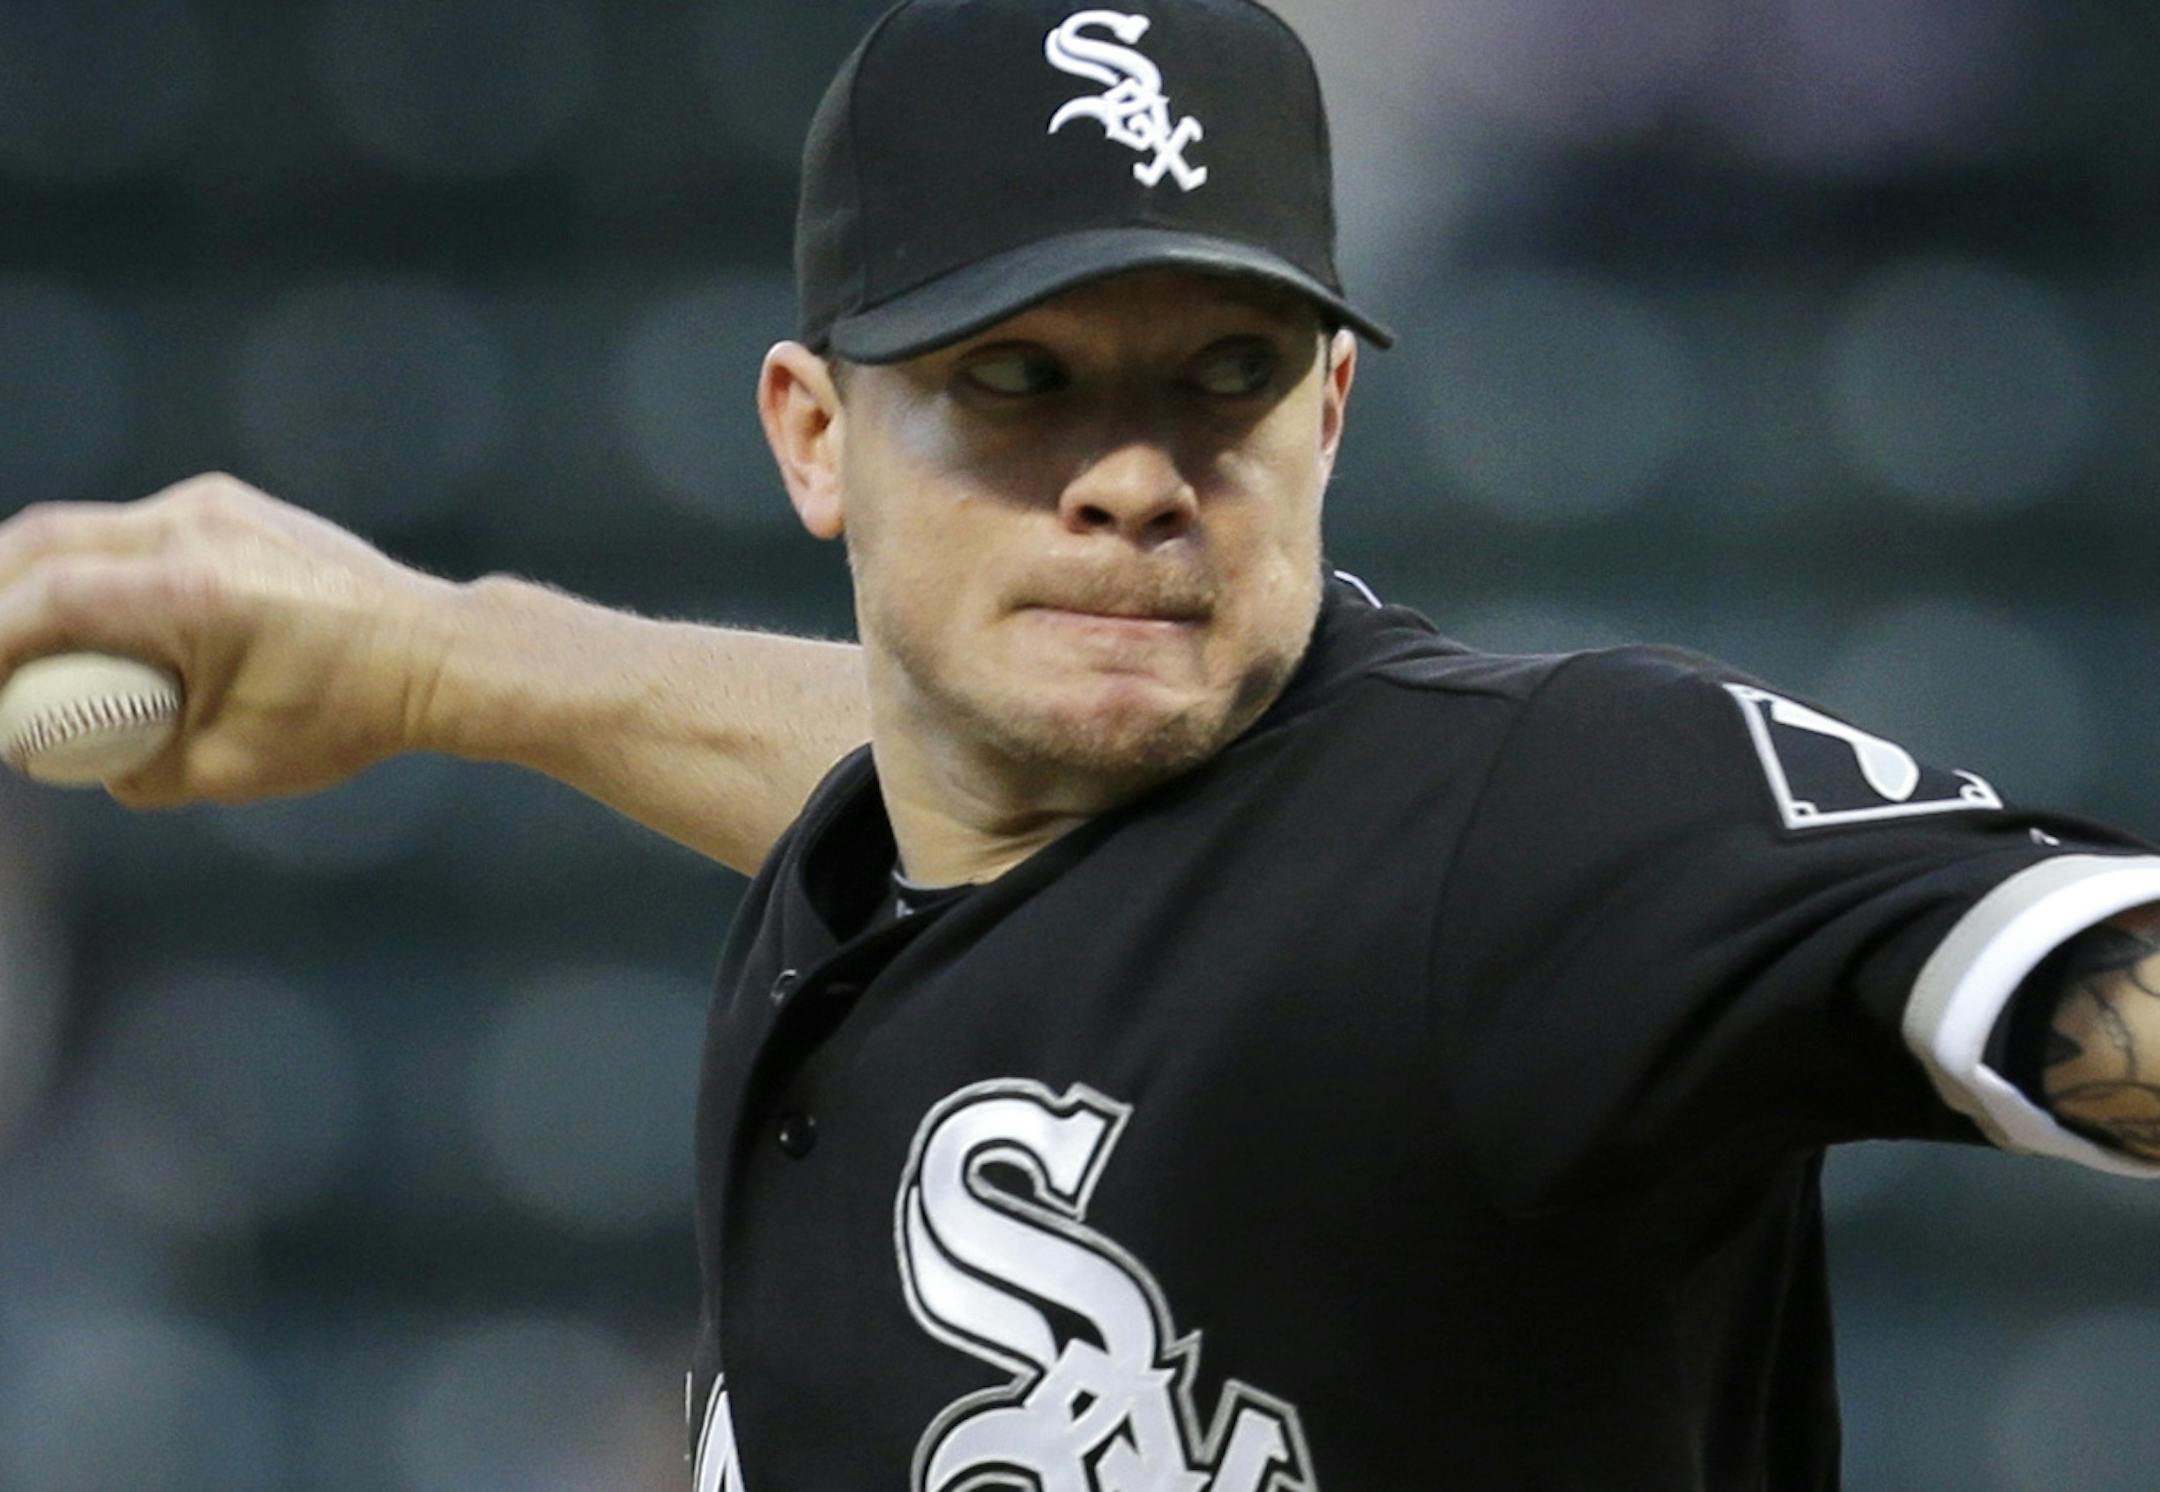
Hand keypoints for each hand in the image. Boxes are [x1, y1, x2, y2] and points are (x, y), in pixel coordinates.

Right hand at [0, 473, 460, 806]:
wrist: (434, 654)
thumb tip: (76, 754)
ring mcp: (212, 507)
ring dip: (35, 577)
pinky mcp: (228, 504)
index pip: (46, 601)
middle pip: (42, 544)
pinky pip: (132, 527)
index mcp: (190, 595)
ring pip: (81, 529)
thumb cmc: (344, 717)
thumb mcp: (229, 768)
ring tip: (22, 639)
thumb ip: (134, 766)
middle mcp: (193, 532)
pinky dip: (94, 565)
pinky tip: (92, 612)